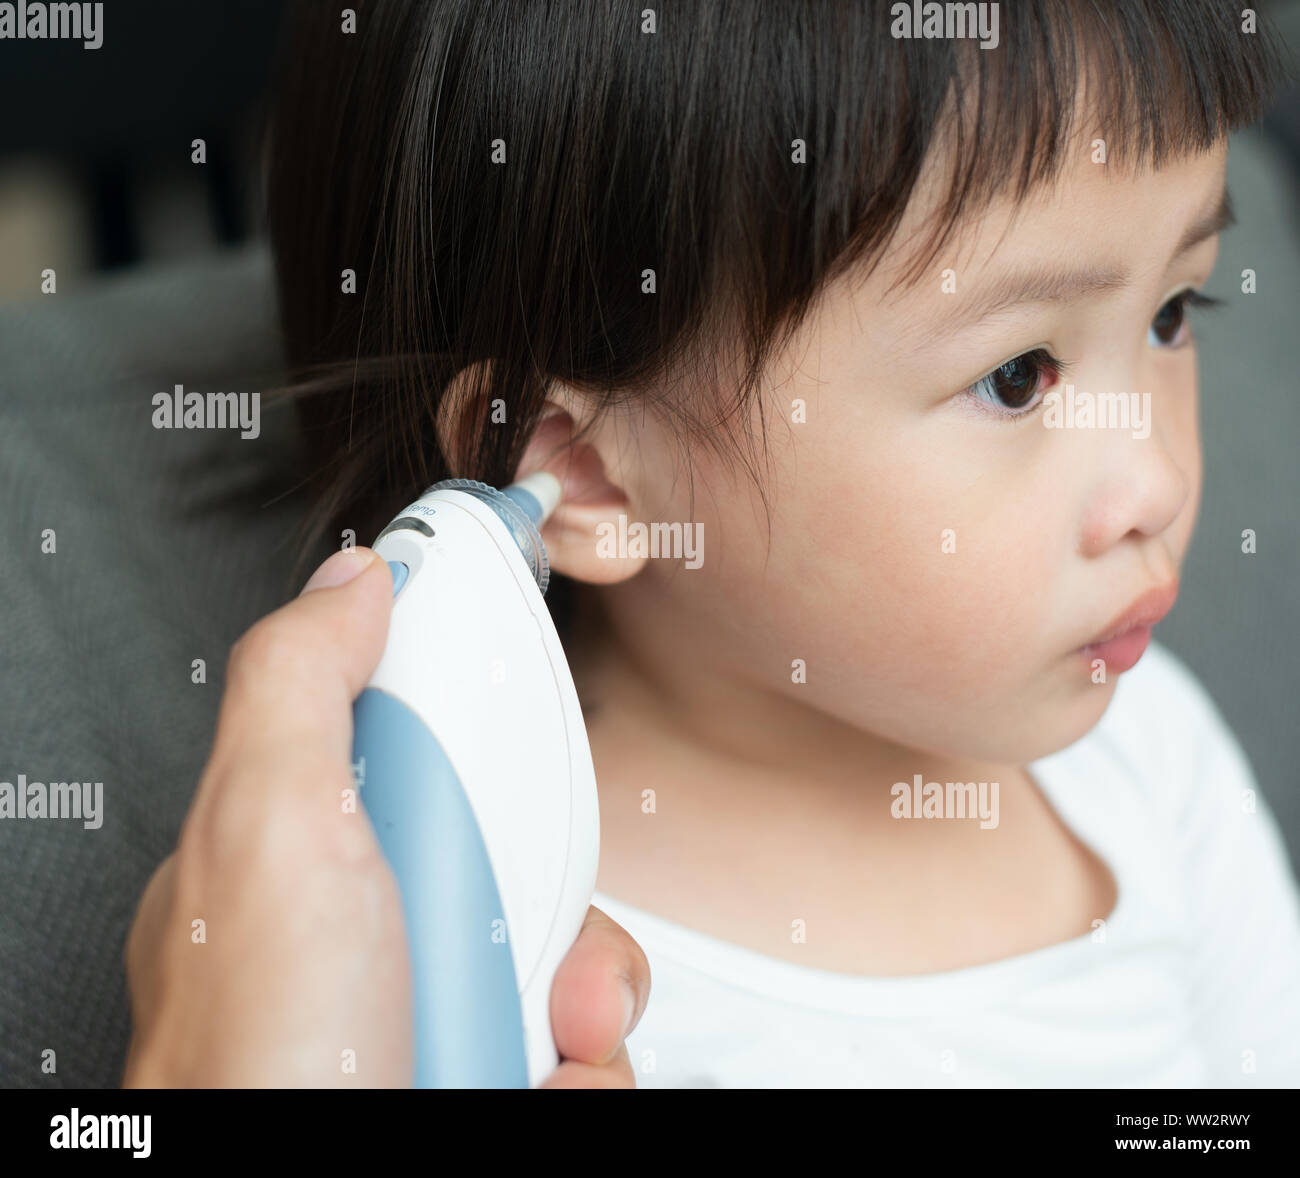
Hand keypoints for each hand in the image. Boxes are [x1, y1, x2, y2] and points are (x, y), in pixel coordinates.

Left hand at [122, 547, 647, 1086]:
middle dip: (554, 879)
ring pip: (567, 944)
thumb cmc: (263, 1064)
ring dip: (577, 994)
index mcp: (303, 843)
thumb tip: (357, 576)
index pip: (409, 716)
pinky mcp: (482, 1070)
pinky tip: (526, 1081)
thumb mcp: (272, 836)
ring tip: (527, 1038)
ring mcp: (428, 1004)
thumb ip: (301, 686)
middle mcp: (368, 924)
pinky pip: (583, 1042)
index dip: (478, 681)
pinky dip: (579, 1067)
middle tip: (522, 922)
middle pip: (514, 832)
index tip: (534, 606)